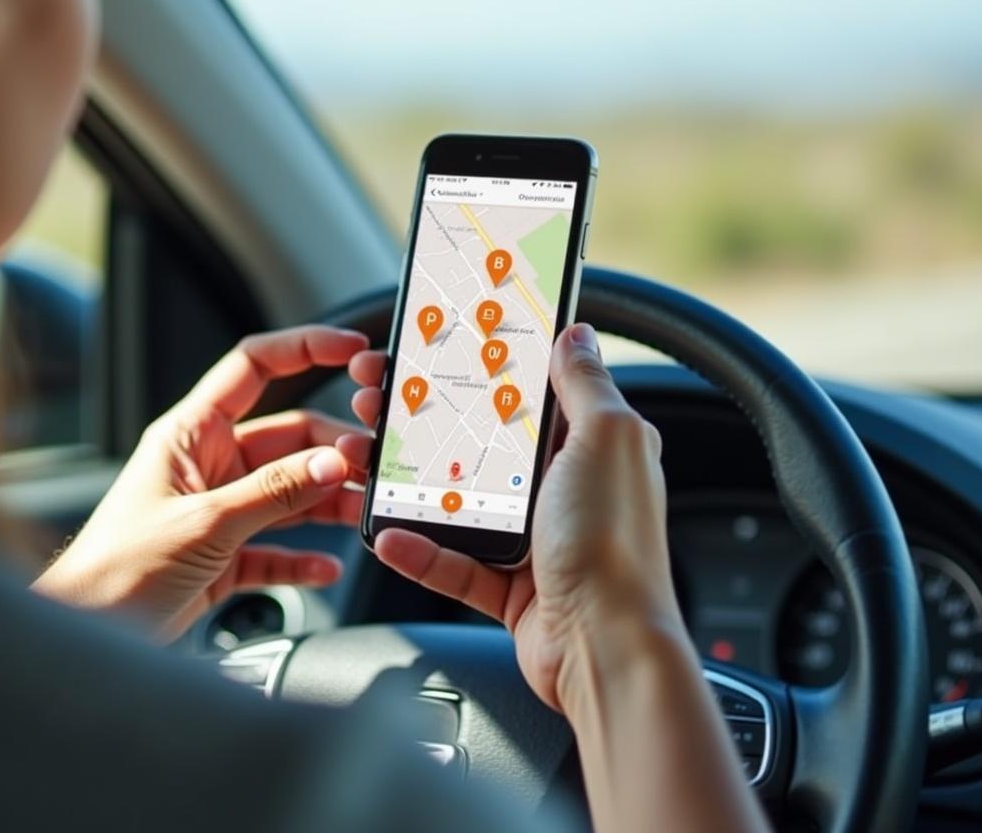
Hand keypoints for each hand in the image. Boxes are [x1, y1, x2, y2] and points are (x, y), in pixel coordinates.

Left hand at [34, 325, 374, 641]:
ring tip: (365, 513)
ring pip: (291, 494)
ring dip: (329, 504)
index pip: (253, 368)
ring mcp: (219, 511)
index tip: (352, 348)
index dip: (304, 348)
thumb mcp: (205, 523)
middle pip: (288, 439)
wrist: (86, 634)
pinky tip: (328, 565)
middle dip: (333, 450)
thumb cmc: (116, 571)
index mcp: (190, 435)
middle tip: (371, 466)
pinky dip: (305, 557)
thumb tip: (332, 464)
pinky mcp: (224, 557)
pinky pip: (278, 548)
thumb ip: (273, 492)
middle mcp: (208, 466)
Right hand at [370, 323, 683, 712]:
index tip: (433, 347)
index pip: (527, 391)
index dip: (479, 365)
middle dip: (425, 418)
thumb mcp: (606, 439)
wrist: (606, 649)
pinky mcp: (509, 586)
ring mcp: (535, 539)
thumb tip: (577, 333)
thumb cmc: (614, 545)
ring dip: (409, 481)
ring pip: (457, 499)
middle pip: (480, 440)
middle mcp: (564, 489)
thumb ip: (587, 383)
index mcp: (591, 445)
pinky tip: (388, 533)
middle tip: (377, 400)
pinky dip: (419, 550)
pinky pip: (452, 561)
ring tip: (366, 458)